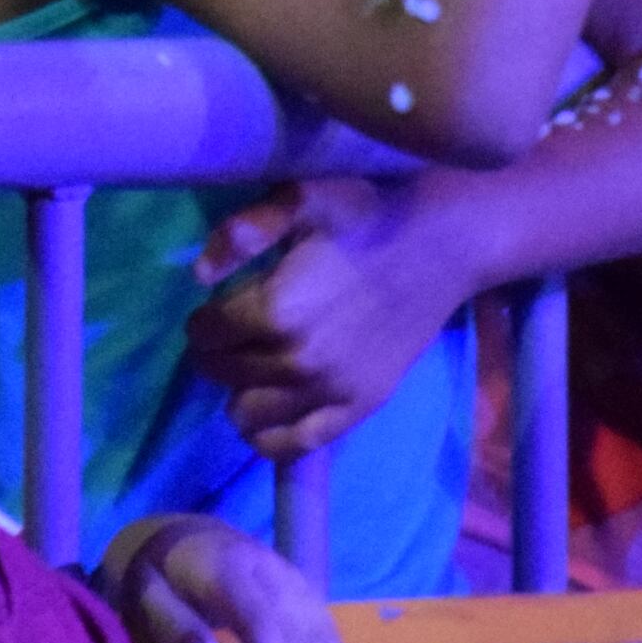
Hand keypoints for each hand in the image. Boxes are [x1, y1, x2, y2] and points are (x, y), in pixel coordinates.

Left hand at [100, 512, 338, 642]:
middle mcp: (272, 574)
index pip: (260, 620)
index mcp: (229, 569)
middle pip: (297, 638)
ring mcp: (296, 585)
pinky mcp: (308, 598)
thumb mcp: (147, 594)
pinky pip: (329, 638)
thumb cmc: (164, 575)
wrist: (190, 539)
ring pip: (319, 642)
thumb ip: (171, 624)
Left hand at [183, 177, 470, 458]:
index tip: (213, 311)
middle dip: (216, 353)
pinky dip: (269, 440)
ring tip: (246, 370)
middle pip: (223, 371)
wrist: (442, 244)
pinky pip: (297, 443)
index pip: (206, 333)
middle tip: (230, 336)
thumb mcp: (301, 198)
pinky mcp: (361, 406)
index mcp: (276, 309)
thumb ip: (247, 230)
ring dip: (236, 393)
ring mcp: (331, 390)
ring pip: (251, 412)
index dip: (202, 320)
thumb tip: (199, 273)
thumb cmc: (366, 213)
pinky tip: (258, 425)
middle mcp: (298, 360)